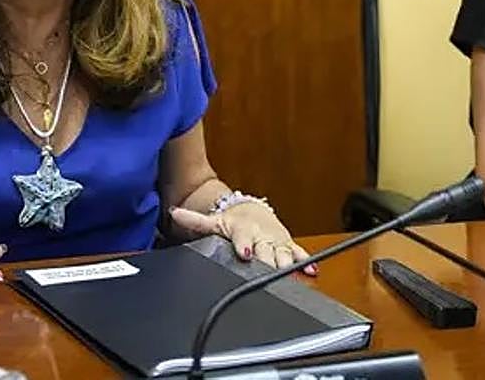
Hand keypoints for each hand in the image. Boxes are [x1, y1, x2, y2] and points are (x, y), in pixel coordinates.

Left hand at [169, 203, 316, 274]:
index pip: (243, 237)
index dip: (244, 245)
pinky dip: (304, 263)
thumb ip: (194, 221)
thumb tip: (173, 213)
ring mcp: (276, 241)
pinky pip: (298, 255)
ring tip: (294, 273)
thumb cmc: (233, 222)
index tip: (244, 253)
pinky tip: (311, 273)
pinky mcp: (287, 246)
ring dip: (289, 263)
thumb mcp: (213, 222)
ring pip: (284, 254)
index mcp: (243, 229)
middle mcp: (261, 235)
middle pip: (266, 249)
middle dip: (269, 260)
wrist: (253, 211)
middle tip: (272, 269)